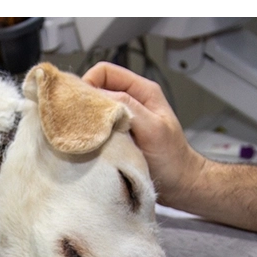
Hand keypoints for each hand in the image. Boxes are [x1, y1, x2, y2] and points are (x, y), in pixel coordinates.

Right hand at [82, 62, 206, 207]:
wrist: (179, 185)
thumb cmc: (172, 159)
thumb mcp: (153, 129)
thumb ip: (130, 108)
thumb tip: (100, 97)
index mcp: (142, 91)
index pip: (105, 72)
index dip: (88, 83)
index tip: (80, 104)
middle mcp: (131, 102)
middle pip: (97, 89)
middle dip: (84, 102)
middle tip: (77, 121)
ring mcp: (123, 119)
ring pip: (95, 110)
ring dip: (87, 121)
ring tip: (83, 134)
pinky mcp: (118, 137)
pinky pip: (98, 129)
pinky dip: (91, 135)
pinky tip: (89, 145)